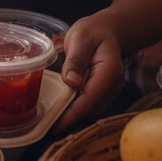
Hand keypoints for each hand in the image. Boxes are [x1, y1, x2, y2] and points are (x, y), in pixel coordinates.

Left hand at [54, 13, 124, 131]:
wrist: (108, 30)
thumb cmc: (93, 32)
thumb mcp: (80, 39)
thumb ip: (76, 59)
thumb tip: (71, 82)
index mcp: (108, 72)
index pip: (90, 98)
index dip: (74, 114)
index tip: (58, 124)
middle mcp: (112, 85)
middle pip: (92, 109)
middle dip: (73, 122)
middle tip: (49, 129)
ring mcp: (109, 89)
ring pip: (92, 110)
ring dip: (75, 119)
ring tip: (53, 125)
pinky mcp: (103, 90)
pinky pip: (90, 104)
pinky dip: (78, 111)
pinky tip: (63, 114)